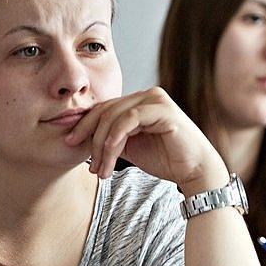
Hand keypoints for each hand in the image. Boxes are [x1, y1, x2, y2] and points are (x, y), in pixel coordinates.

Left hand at [65, 87, 226, 192]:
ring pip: (114, 116)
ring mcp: (156, 100)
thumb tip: (79, 137)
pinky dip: (115, 136)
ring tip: (102, 169)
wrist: (194, 170)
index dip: (84, 125)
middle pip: (105, 111)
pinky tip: (110, 153)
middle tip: (89, 164)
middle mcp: (148, 95)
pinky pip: (129, 119)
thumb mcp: (130, 147)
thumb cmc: (166, 159)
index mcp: (140, 101)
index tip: (71, 144)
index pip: (104, 108)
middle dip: (91, 138)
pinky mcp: (163, 109)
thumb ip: (110, 137)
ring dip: (102, 145)